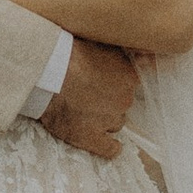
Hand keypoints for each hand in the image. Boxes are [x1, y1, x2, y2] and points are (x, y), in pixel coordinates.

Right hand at [40, 35, 137, 161]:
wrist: (47, 70)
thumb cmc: (70, 51)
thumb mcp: (102, 43)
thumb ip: (121, 54)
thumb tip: (144, 57)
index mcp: (129, 76)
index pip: (130, 84)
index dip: (116, 83)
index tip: (104, 82)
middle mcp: (124, 99)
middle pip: (122, 104)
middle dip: (109, 100)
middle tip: (89, 93)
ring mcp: (108, 119)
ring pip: (115, 123)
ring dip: (104, 118)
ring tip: (85, 110)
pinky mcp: (90, 136)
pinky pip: (109, 149)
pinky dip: (111, 148)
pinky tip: (112, 147)